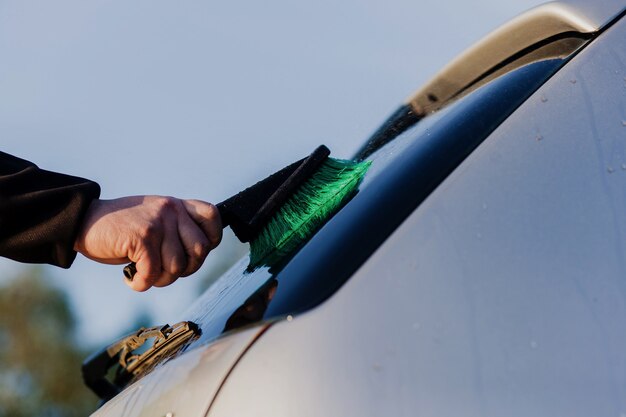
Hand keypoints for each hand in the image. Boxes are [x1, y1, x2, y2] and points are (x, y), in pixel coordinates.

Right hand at [74, 196, 221, 290]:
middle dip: (184, 269)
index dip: (210, 241)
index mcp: (177, 204)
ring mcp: (157, 222)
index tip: (190, 253)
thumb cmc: (122, 228)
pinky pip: (153, 273)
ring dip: (160, 279)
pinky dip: (141, 283)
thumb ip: (177, 229)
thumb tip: (199, 255)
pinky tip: (131, 278)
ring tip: (144, 273)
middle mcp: (171, 209)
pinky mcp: (142, 237)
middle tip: (162, 270)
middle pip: (199, 250)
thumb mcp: (155, 218)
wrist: (84, 221)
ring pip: (177, 266)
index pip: (212, 218)